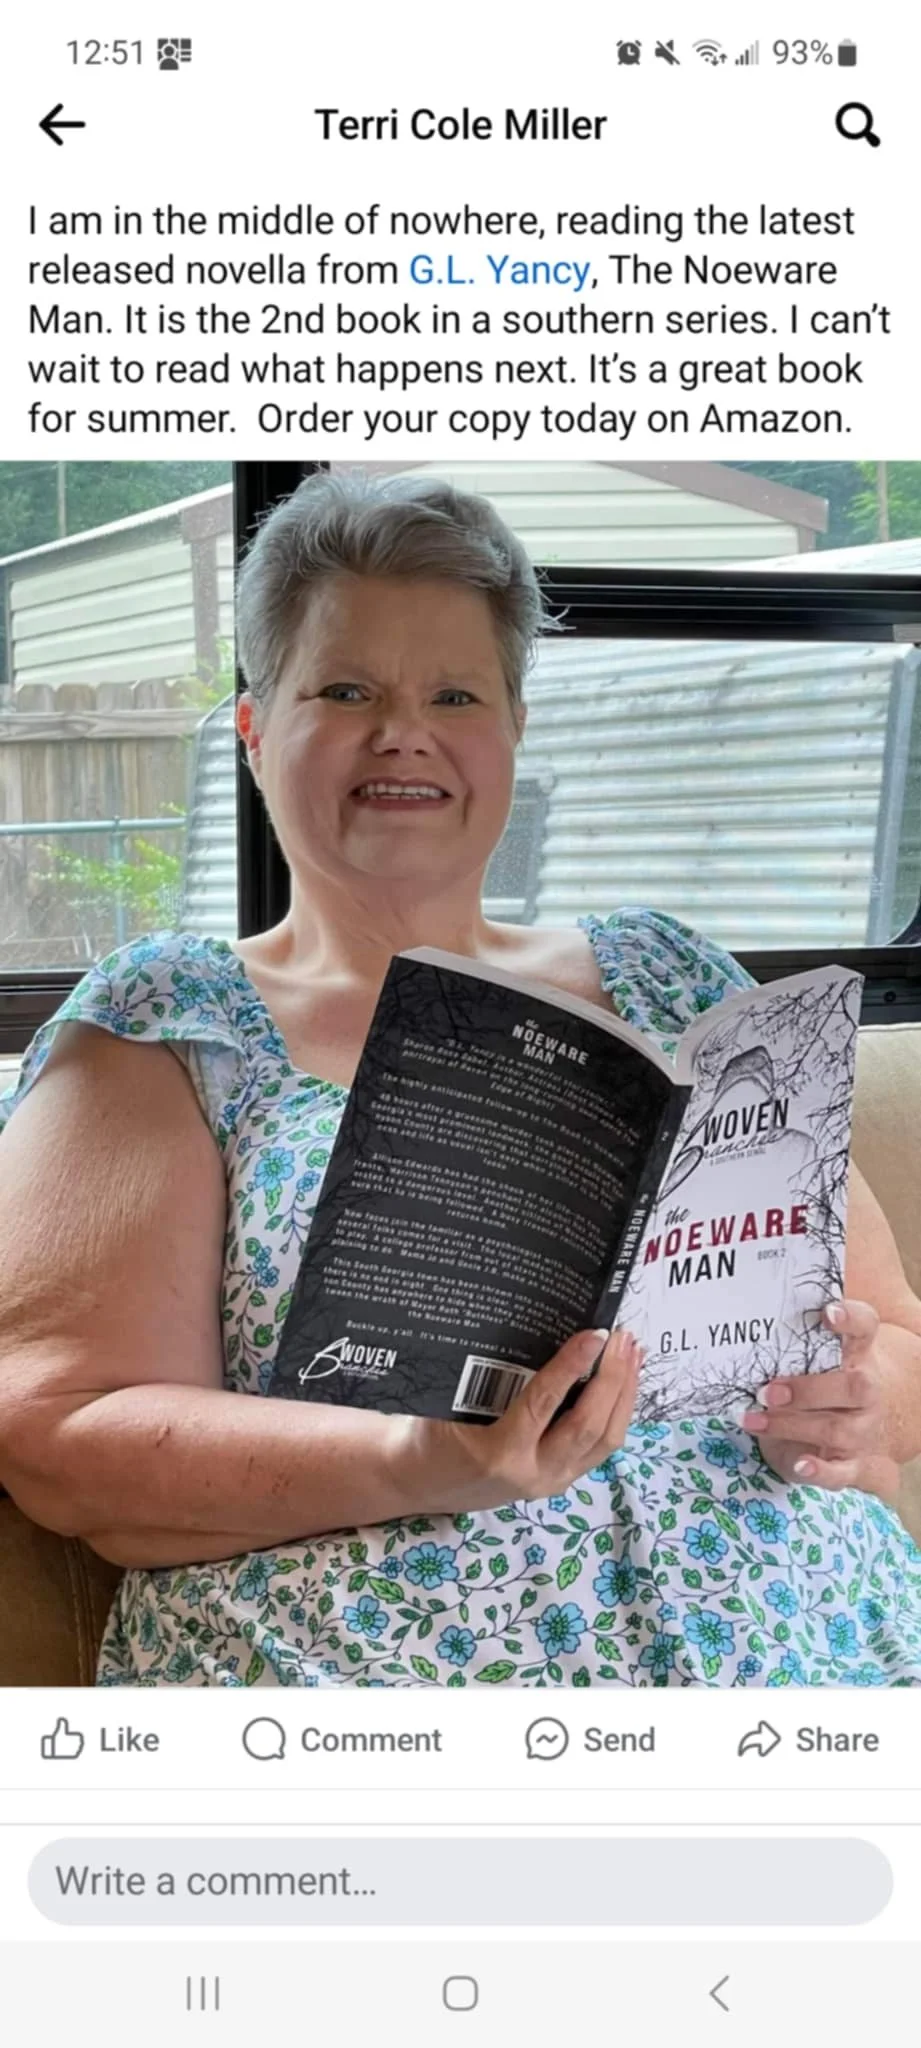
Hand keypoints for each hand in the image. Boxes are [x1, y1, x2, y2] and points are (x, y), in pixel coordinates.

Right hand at [418, 1327, 642, 1512]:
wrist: (424, 1486)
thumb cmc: (431, 1437)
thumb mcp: (447, 1404)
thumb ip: (487, 1378)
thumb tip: (533, 1327)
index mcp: (497, 1453)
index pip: (543, 1404)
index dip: (570, 1367)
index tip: (593, 1334)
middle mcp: (532, 1473)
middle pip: (587, 1425)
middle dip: (612, 1378)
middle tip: (621, 1336)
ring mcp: (552, 1481)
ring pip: (605, 1440)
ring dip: (624, 1393)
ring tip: (632, 1352)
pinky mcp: (562, 1481)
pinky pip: (601, 1447)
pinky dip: (618, 1412)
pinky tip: (624, 1382)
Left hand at [743, 1298, 900, 1503]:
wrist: (868, 1425)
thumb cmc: (827, 1380)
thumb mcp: (822, 1357)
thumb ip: (797, 1338)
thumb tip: (742, 1306)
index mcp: (859, 1356)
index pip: (865, 1329)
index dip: (851, 1319)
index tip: (827, 1312)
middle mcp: (867, 1392)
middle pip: (854, 1387)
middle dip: (808, 1389)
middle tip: (768, 1390)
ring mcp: (864, 1429)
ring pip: (837, 1429)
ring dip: (792, 1425)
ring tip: (753, 1420)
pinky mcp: (856, 1464)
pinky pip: (844, 1473)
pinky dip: (822, 1472)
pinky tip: (800, 1464)